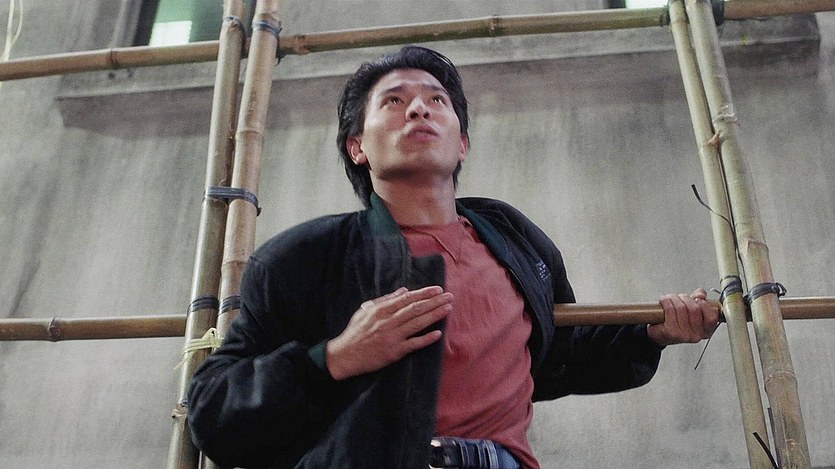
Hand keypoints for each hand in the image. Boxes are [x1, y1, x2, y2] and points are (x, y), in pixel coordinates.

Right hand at [325, 286, 452, 379]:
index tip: (438, 289)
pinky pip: (413, 344)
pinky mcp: (394, 352)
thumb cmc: (355, 332)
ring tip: (448, 308)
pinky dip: (426, 339)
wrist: (345, 355)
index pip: (407, 299)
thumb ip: (385, 300)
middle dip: (434, 301)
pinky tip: (438, 334)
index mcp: (381, 310)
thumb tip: (404, 290)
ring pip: (417, 323)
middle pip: (415, 309)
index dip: (424, 293)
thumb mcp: (366, 310)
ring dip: (434, 315)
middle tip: (449, 296)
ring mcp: (392, 337)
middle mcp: (388, 322)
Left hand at [648, 288, 719, 346]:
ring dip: (673, 298)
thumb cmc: (674, 323)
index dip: (704, 305)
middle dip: (685, 298)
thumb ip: (698, 301)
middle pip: (695, 309)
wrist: (657, 333)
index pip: (711, 317)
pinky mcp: (671, 332)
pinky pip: (670, 310)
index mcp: (705, 331)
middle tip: (679, 297)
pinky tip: (663, 301)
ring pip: (681, 308)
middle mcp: (696, 335)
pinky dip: (666, 301)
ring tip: (669, 298)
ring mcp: (684, 335)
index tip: (697, 299)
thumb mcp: (689, 312)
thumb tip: (701, 293)